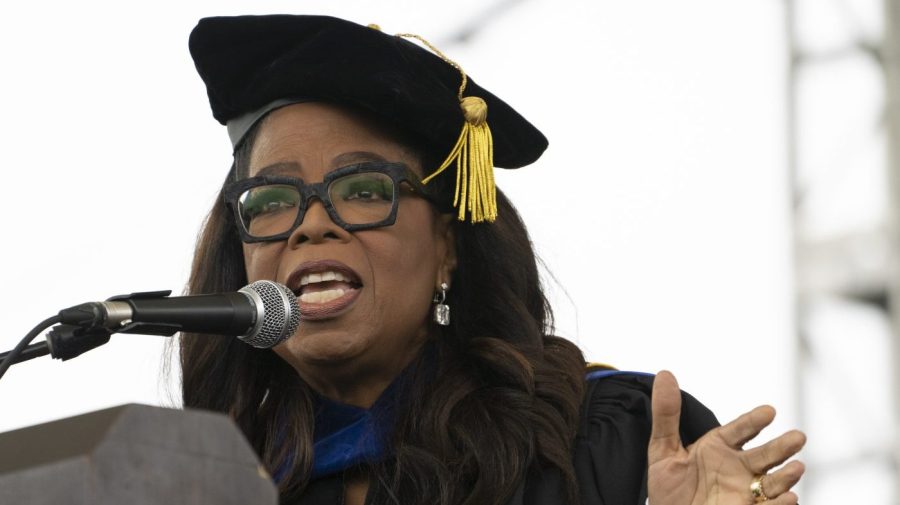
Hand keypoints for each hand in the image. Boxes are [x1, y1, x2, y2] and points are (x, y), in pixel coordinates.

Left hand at [647, 371, 805, 504]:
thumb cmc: (669, 489)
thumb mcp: (663, 450)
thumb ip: (666, 414)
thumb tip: (664, 375)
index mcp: (719, 447)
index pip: (740, 430)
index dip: (754, 421)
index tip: (768, 411)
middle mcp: (738, 468)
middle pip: (765, 454)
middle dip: (782, 447)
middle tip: (798, 437)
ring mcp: (745, 492)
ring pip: (773, 482)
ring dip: (786, 476)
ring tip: (797, 468)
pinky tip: (788, 498)